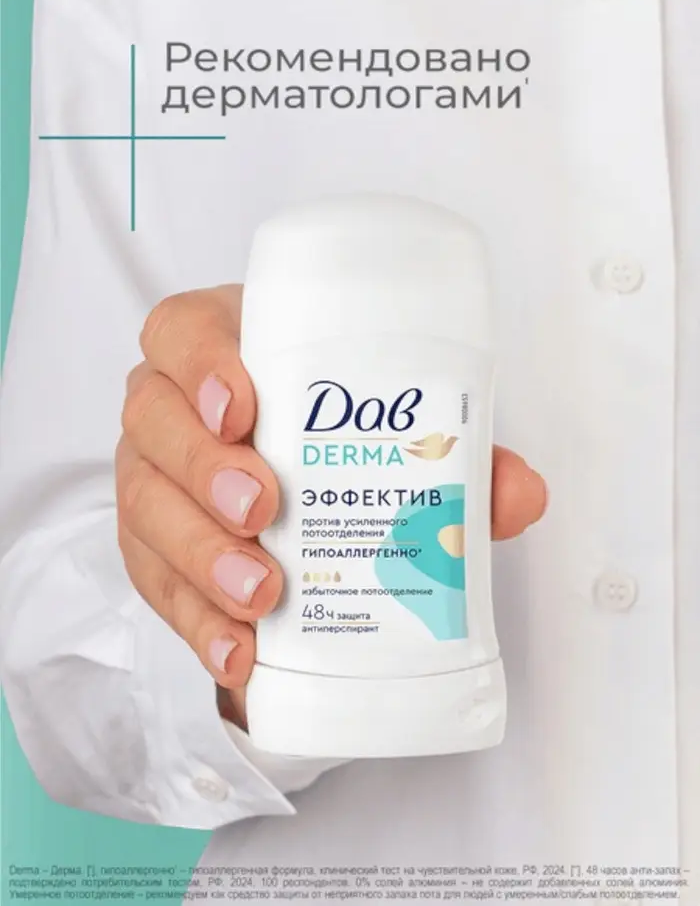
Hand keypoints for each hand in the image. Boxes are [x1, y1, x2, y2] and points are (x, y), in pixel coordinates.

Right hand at [116, 284, 547, 728]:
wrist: (297, 496)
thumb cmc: (336, 440)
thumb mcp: (385, 433)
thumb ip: (456, 456)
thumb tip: (518, 495)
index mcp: (227, 349)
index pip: (183, 330)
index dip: (199, 363)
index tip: (241, 407)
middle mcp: (175, 409)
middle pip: (154, 420)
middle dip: (203, 468)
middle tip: (263, 510)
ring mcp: (157, 479)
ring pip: (145, 506)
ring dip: (200, 554)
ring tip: (261, 597)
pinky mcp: (156, 551)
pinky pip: (156, 583)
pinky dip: (197, 623)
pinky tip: (237, 654)